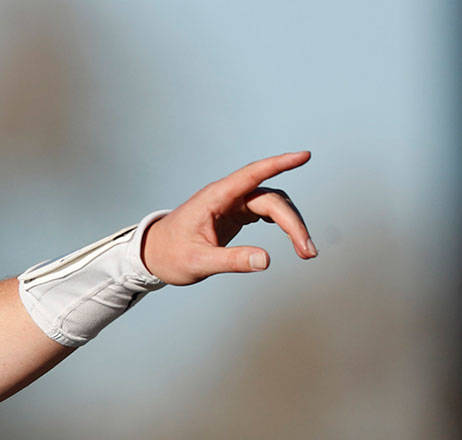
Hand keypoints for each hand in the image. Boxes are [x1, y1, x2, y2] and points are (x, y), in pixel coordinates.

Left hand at [140, 151, 316, 284]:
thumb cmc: (170, 255)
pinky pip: (267, 211)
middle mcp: (227, 196)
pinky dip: (282, 223)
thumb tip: (266, 260)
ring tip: (305, 252)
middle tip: (308, 252)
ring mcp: (233, 203)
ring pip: (273, 205)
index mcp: (215, 198)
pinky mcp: (236, 214)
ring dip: (292, 225)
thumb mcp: (198, 262)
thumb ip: (232, 261)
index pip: (253, 175)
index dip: (279, 164)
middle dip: (294, 223)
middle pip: (271, 199)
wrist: (153, 255)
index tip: (304, 156)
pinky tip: (293, 239)